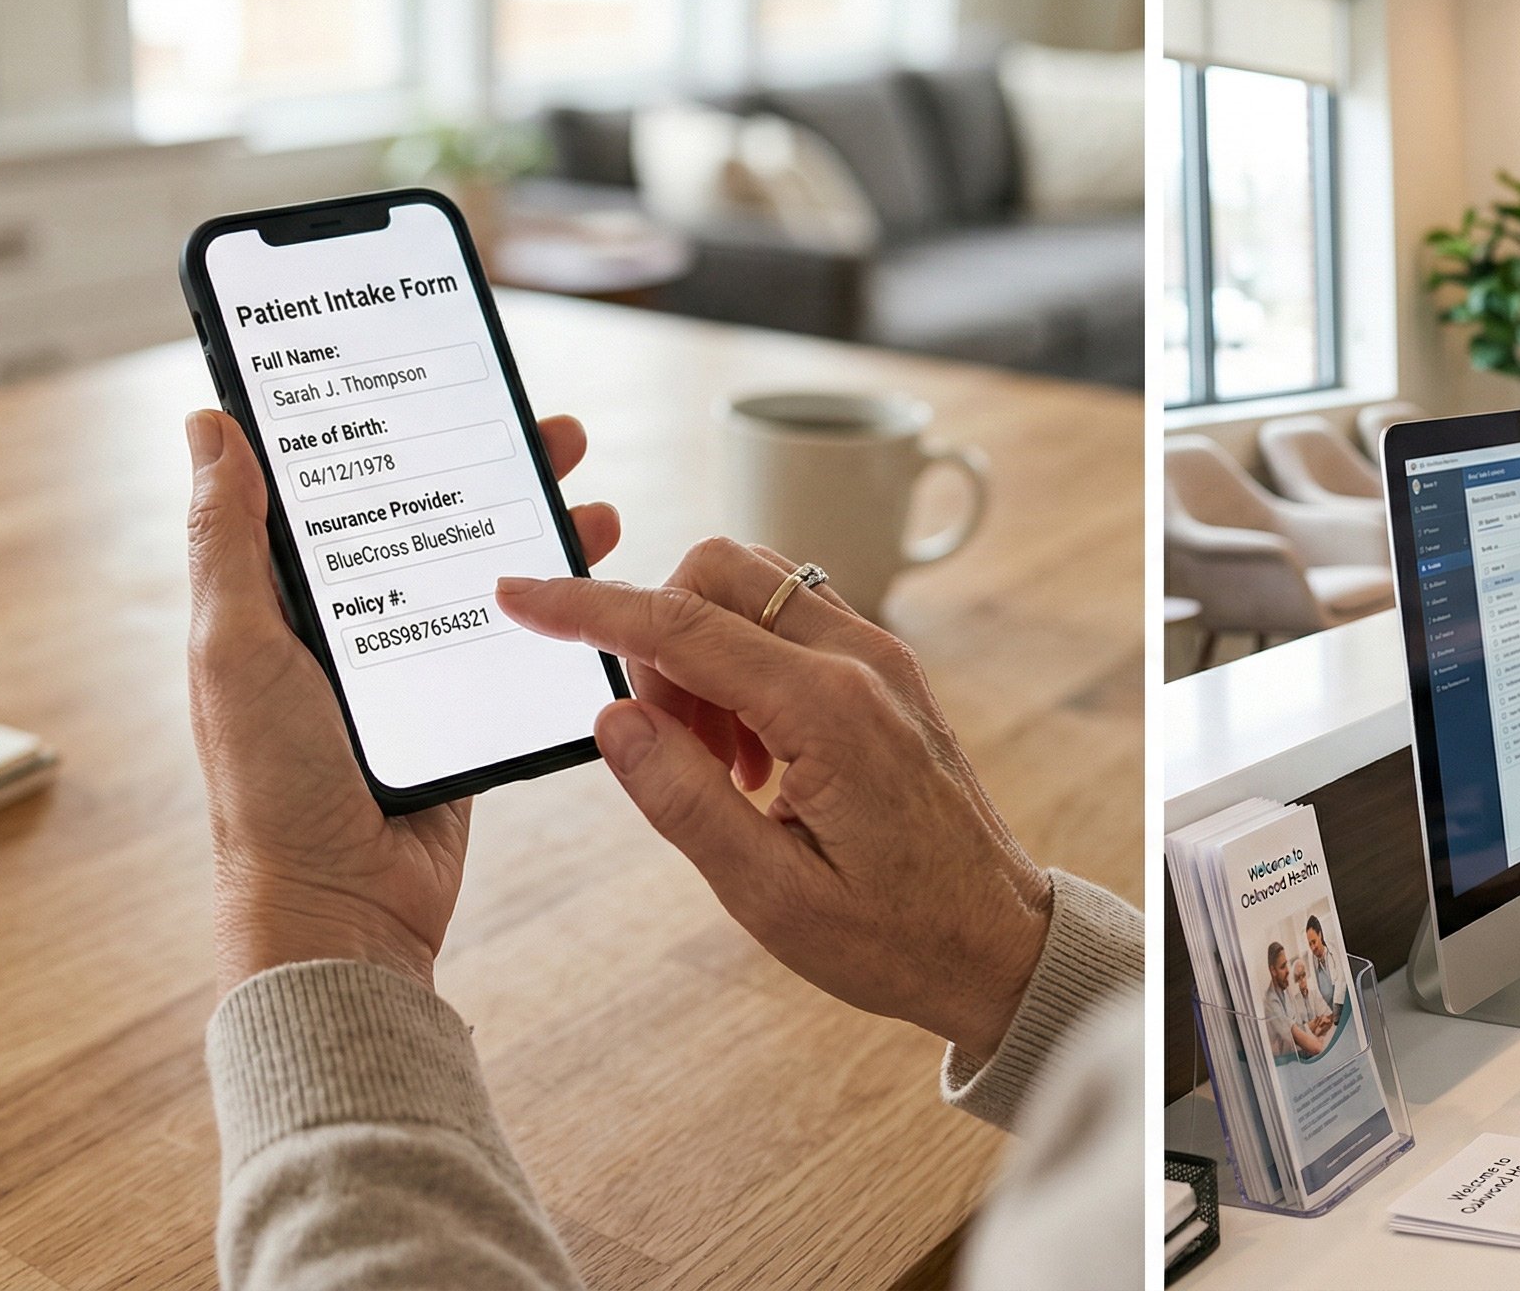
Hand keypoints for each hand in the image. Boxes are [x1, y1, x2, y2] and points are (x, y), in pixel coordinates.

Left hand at [184, 409, 619, 990]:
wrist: (344, 908)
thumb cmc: (271, 789)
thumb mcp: (238, 648)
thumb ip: (229, 540)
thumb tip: (211, 425)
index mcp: (277, 600)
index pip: (325, 485)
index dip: (371, 422)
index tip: (419, 366)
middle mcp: (344, 624)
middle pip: (421, 514)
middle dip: (483, 460)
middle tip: (542, 419)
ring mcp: (407, 666)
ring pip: (477, 568)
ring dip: (534, 523)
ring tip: (585, 490)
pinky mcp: (460, 709)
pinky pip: (512, 639)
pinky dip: (554, 603)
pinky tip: (592, 575)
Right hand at [494, 539, 1052, 1062]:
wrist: (1000, 944)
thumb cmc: (897, 936)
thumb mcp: (771, 896)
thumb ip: (685, 801)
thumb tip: (613, 720)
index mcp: (830, 710)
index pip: (681, 626)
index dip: (587, 607)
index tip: (519, 595)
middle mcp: (863, 661)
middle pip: (717, 575)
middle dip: (658, 640)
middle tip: (669, 748)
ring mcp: (883, 659)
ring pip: (753, 590)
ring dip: (703, 654)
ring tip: (720, 767)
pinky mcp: (888, 673)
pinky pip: (791, 624)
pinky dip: (746, 665)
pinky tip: (755, 759)